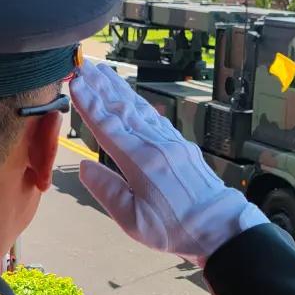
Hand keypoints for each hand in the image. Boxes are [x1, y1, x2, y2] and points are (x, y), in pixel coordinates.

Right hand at [69, 61, 266, 266]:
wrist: (219, 226)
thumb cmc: (174, 228)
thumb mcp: (133, 220)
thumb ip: (107, 191)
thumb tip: (83, 167)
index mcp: (140, 161)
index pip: (108, 126)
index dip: (89, 104)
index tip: (75, 83)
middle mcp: (155, 144)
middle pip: (122, 109)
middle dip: (100, 86)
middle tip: (83, 66)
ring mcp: (170, 141)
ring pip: (139, 108)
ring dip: (118, 88)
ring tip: (103, 72)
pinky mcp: (181, 144)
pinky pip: (155, 116)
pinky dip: (138, 102)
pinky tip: (131, 96)